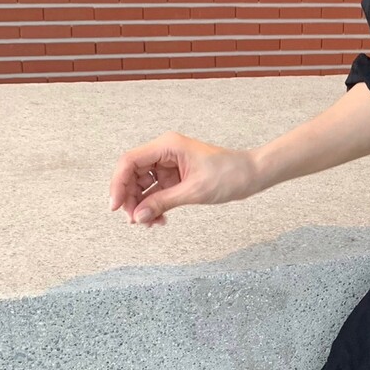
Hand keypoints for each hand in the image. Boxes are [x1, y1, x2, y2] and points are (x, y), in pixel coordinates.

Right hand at [107, 132, 259, 226]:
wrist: (253, 175)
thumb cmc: (229, 174)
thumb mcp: (194, 191)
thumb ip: (163, 203)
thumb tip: (138, 217)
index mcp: (167, 146)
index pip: (129, 162)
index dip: (118, 184)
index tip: (116, 207)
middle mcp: (164, 152)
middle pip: (132, 174)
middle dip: (131, 199)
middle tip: (136, 221)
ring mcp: (169, 164)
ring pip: (143, 185)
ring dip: (143, 205)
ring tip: (151, 224)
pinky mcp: (176, 176)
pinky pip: (157, 191)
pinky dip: (155, 206)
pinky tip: (160, 220)